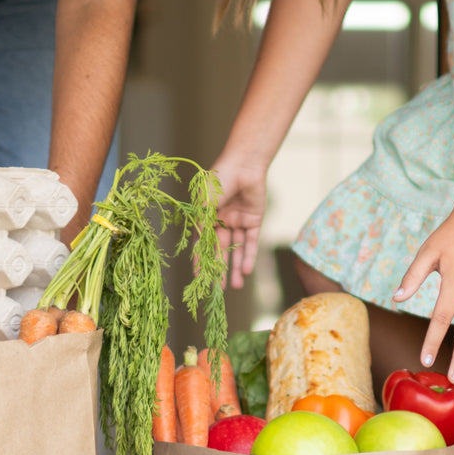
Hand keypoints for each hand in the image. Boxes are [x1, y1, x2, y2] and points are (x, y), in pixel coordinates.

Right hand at [212, 152, 268, 288]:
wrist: (244, 163)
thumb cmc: (219, 178)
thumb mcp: (205, 203)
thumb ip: (203, 224)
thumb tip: (200, 248)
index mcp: (206, 217)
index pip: (203, 244)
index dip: (201, 262)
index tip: (198, 279)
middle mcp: (222, 221)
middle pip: (220, 251)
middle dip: (219, 270)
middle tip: (218, 291)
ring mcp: (238, 222)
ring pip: (236, 250)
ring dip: (235, 268)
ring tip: (236, 287)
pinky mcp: (254, 220)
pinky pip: (251, 242)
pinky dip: (249, 256)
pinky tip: (246, 271)